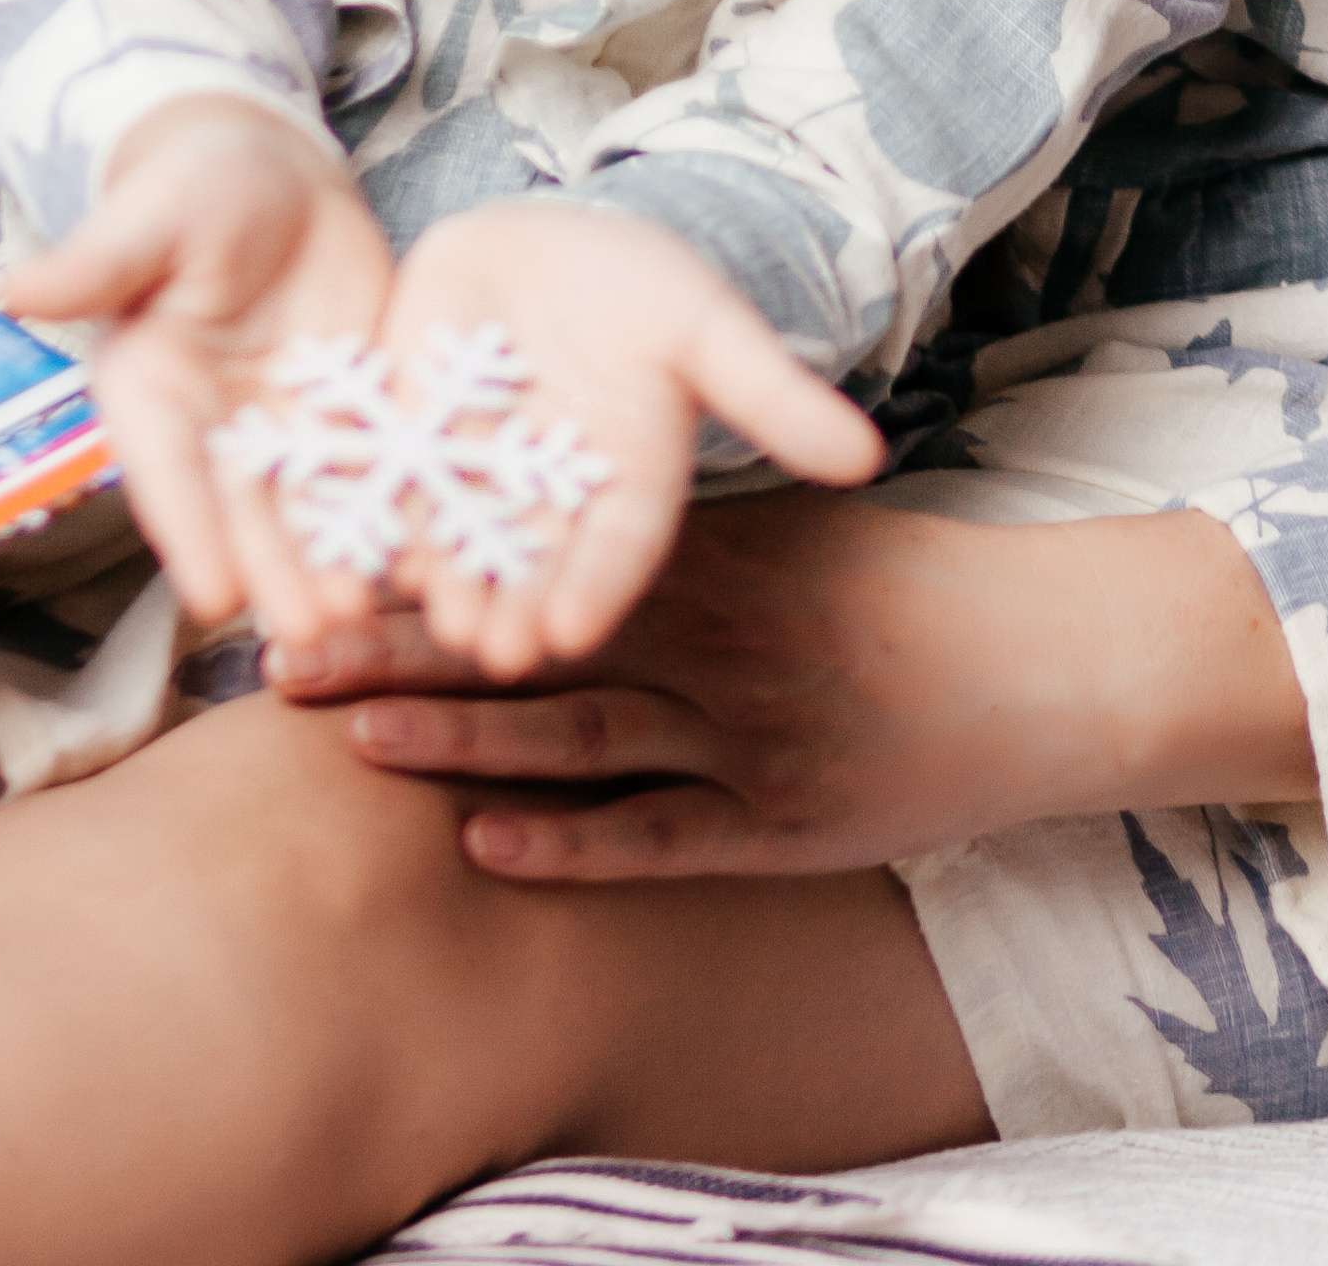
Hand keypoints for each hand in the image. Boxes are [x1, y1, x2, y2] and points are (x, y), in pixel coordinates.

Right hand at [3, 97, 395, 650]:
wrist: (270, 169)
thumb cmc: (193, 183)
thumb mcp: (150, 217)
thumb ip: (98, 262)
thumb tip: (16, 288)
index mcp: (149, 392)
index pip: (167, 473)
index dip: (190, 534)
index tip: (212, 599)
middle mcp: (213, 428)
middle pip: (243, 512)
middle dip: (275, 573)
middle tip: (315, 634)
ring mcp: (283, 427)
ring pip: (308, 508)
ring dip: (333, 562)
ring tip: (369, 617)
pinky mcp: (347, 409)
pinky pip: (371, 466)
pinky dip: (392, 509)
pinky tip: (424, 553)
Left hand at [293, 485, 1316, 880]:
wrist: (1044, 661)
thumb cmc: (912, 578)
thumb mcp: (795, 516)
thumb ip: (686, 517)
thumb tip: (564, 486)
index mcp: (713, 548)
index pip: (541, 546)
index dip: (432, 555)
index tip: (330, 551)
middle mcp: (717, 638)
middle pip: (531, 642)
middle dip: (402, 646)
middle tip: (282, 656)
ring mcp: (746, 736)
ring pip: (575, 736)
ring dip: (456, 736)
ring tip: (347, 736)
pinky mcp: (777, 823)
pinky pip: (656, 835)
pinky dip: (569, 840)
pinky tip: (483, 840)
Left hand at [353, 201, 882, 681]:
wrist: (551, 244)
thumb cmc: (646, 288)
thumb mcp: (709, 330)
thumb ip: (771, 396)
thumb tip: (867, 460)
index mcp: (626, 485)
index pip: (616, 548)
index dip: (593, 586)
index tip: (570, 631)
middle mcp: (546, 500)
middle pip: (526, 559)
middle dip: (506, 601)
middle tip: (484, 651)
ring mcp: (474, 474)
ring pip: (448, 530)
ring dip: (429, 571)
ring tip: (412, 605)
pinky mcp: (407, 436)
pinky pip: (379, 475)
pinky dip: (358, 502)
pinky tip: (336, 531)